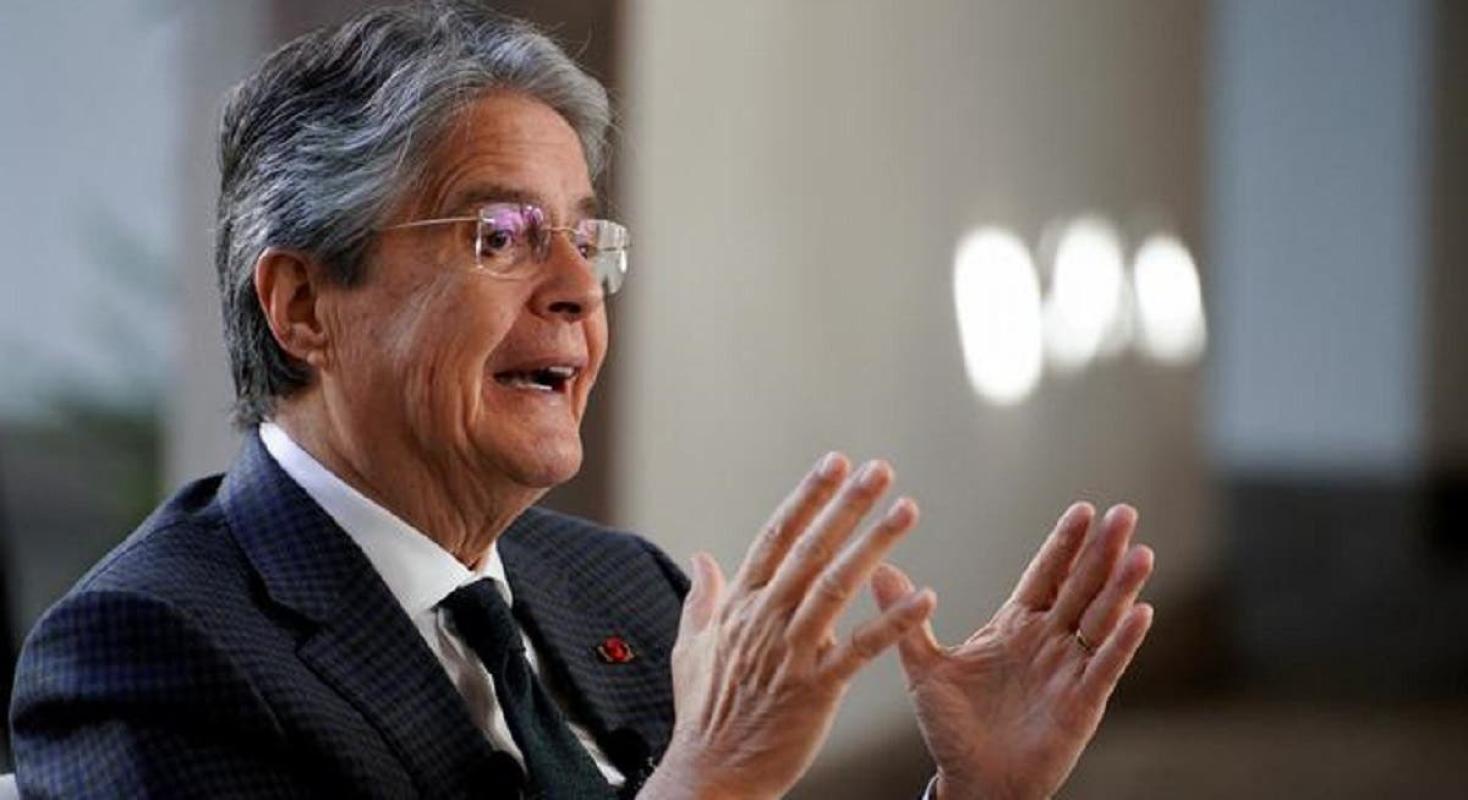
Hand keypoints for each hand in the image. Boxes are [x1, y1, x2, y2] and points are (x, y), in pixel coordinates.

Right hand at [640, 454, 936, 799]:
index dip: (807, 497)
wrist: (710, 775)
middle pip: (810, 549)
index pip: (776, 536)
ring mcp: (790, 653)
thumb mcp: (690, 648)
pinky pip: (860, 649)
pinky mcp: (815, 689)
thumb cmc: (703, 715)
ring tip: (906, 510)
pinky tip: (924, 596)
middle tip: (879, 469)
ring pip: (836, 587)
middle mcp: (765, 620)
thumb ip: (702, 598)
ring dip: (874, 545)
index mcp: (740, 606)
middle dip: (847, 505)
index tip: (834, 463)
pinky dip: (892, 622)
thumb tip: (703, 557)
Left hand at [872, 503, 1154, 799]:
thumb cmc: (951, 728)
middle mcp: (1049, 642)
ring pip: (1101, 619)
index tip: (1083, 509)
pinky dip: (1124, 640)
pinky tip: (1141, 611)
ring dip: (1121, 587)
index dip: (1064, 544)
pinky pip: (1106, 665)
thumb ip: (907, 619)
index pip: (1047, 576)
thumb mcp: (924, 668)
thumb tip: (880, 570)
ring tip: (1140, 551)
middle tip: (1124, 513)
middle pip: (1081, 587)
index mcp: (1016, 626)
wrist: (971, 783)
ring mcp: (1069, 670)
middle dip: (1102, 551)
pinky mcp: (1082, 703)